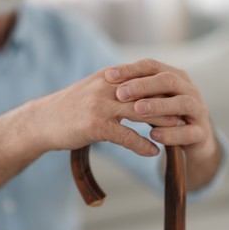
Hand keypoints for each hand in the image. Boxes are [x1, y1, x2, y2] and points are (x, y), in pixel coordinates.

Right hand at [27, 67, 185, 156]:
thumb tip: (133, 91)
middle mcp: (106, 87)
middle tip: (186, 113)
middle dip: (168, 103)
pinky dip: (142, 144)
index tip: (179, 97)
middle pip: (146, 92)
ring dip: (162, 122)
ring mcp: (101, 105)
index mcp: (108, 77)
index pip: (143, 78)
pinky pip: (127, 135)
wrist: (42, 121)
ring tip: (179, 132)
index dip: (163, 87)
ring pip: (141, 111)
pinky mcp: (96, 125)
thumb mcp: (91, 91)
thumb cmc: (68, 108)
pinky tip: (153, 152)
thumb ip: (113, 88)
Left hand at [104, 59, 222, 189]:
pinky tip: (154, 135)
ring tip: (137, 110)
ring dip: (159, 105)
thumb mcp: (150, 99)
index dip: (131, 69)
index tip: (108, 75)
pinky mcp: (201, 133)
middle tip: (121, 93)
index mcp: (175, 76)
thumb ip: (135, 89)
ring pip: (182, 103)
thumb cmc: (165, 115)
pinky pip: (188, 132)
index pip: (152, 66)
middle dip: (143, 85)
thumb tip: (105, 76)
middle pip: (168, 80)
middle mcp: (189, 89)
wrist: (193, 140)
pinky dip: (171, 133)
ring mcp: (198, 110)